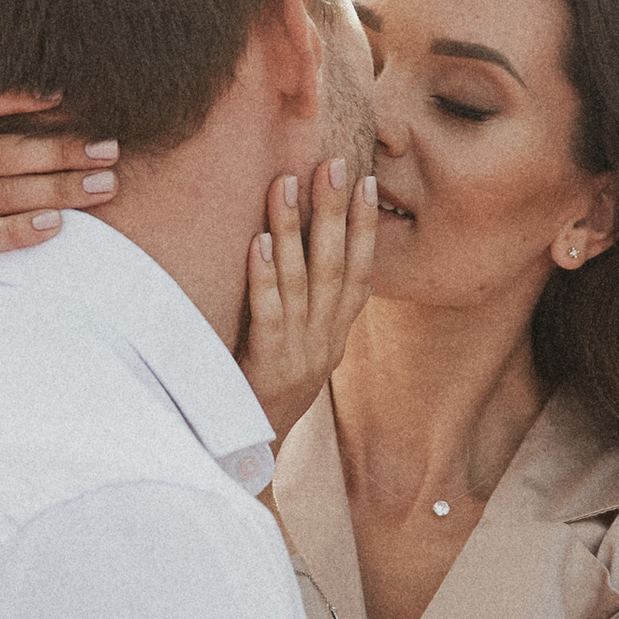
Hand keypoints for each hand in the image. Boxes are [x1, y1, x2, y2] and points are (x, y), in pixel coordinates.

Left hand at [241, 156, 376, 445]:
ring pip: (301, 282)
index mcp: (337, 332)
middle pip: (334, 267)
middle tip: (332, 164)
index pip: (359, 270)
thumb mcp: (303, 346)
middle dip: (335, 212)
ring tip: (286, 183)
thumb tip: (310, 248)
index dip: (365, 227)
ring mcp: (299, 353)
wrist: (252, 454)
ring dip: (294, 229)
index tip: (367, 181)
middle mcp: (325, 340)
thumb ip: (309, 304)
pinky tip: (260, 241)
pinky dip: (265, 276)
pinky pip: (269, 315)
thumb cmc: (271, 386)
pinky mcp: (268, 368)